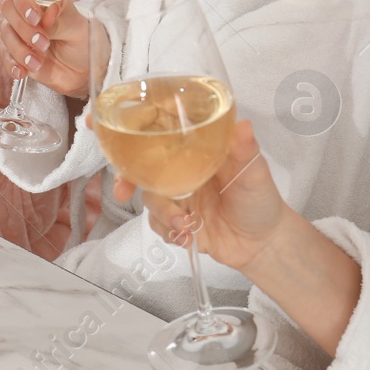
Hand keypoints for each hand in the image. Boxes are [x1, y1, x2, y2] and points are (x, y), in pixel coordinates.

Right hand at [0, 0, 90, 97]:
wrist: (82, 69)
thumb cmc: (81, 41)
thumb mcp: (76, 28)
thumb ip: (60, 20)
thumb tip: (47, 12)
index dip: (23, 2)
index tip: (36, 18)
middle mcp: (25, 13)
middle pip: (8, 10)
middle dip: (23, 28)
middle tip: (43, 43)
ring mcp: (18, 33)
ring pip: (5, 35)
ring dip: (20, 50)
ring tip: (38, 62)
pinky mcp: (15, 54)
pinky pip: (5, 57)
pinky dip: (12, 65)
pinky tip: (23, 72)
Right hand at [123, 121, 288, 272]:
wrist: (264, 244)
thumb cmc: (261, 200)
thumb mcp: (255, 173)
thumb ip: (246, 151)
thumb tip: (244, 125)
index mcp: (196, 153)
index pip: (160, 136)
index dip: (133, 133)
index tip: (105, 132)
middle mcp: (182, 173)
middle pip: (143, 169)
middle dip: (127, 180)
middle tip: (123, 190)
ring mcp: (178, 200)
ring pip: (150, 200)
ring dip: (161, 213)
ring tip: (185, 225)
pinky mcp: (177, 225)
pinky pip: (158, 226)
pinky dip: (168, 232)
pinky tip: (187, 238)